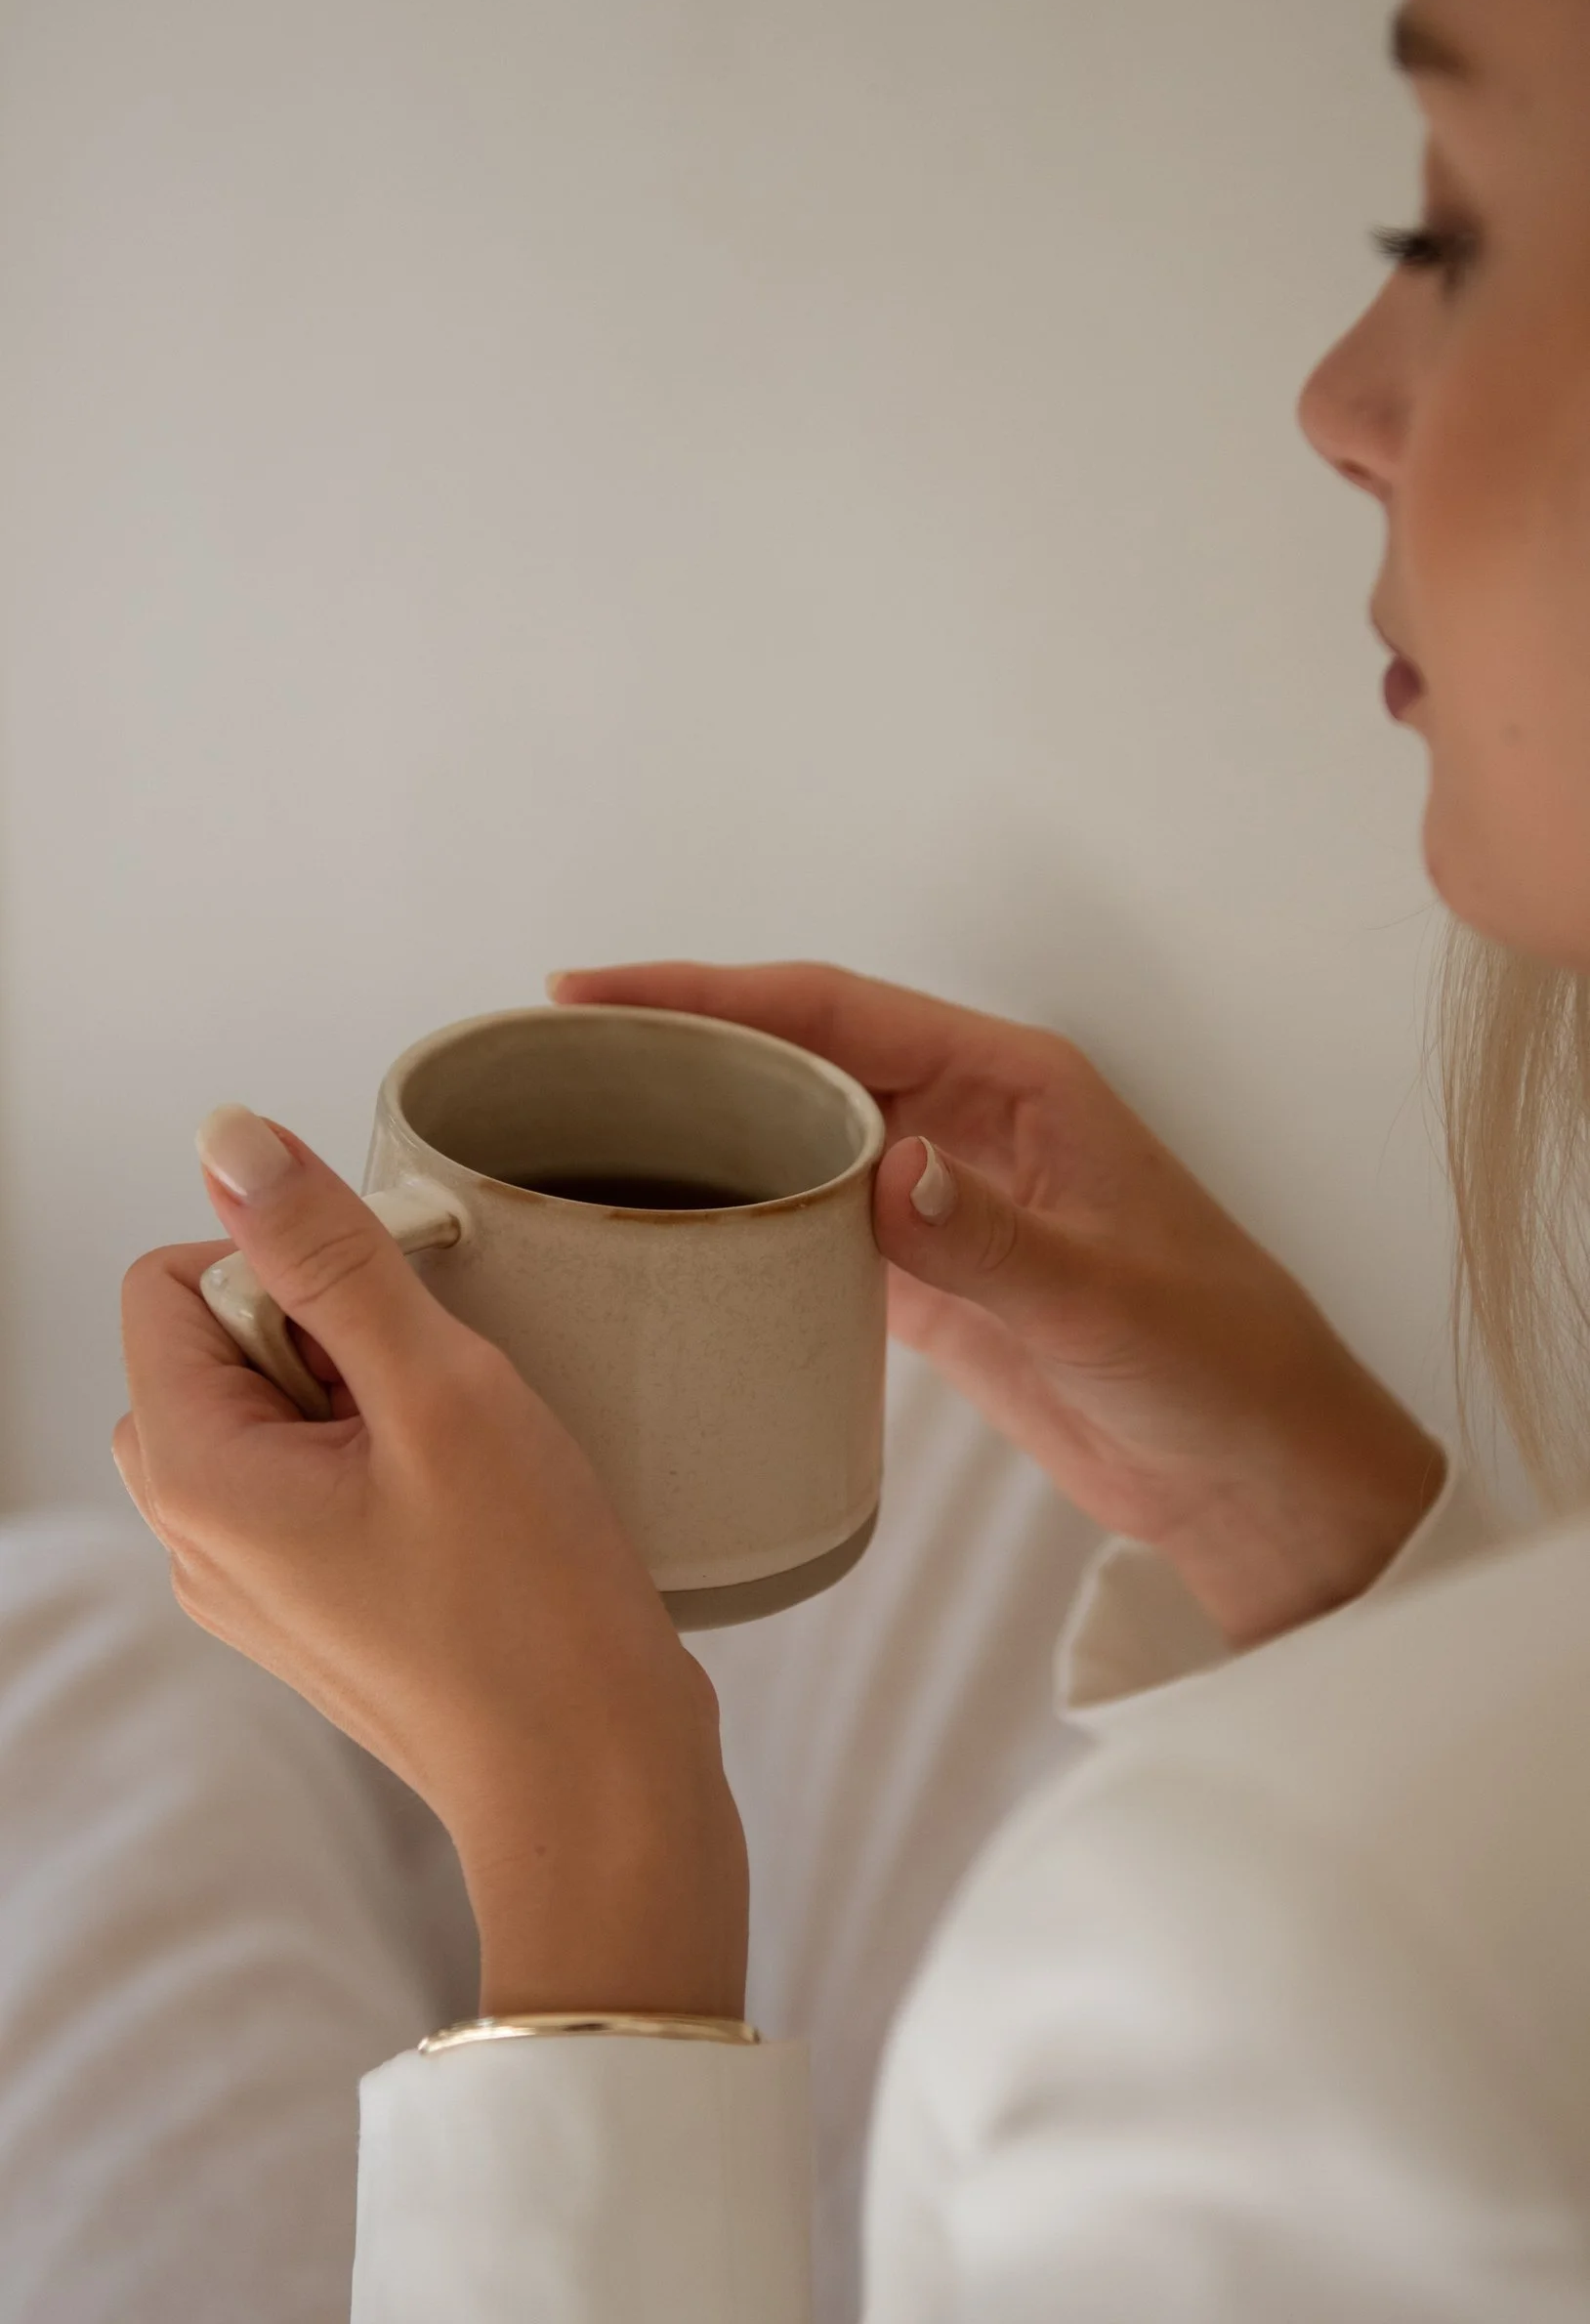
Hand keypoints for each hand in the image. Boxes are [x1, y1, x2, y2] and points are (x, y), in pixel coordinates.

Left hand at [114, 1105, 747, 2021]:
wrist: (595, 1788)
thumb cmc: (531, 1605)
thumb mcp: (439, 1394)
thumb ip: (329, 1255)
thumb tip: (229, 1138)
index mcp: (195, 1476)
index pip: (171, 1280)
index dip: (287, 1261)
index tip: (402, 1309)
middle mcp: (194, 1536)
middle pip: (218, 1343)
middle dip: (328, 1327)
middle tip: (441, 1388)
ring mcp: (251, 1583)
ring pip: (276, 1410)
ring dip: (367, 1392)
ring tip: (466, 1448)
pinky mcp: (315, 1610)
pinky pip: (315, 1481)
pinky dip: (385, 1457)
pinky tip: (472, 1500)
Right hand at [551, 962, 1448, 1647]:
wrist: (1256, 1481)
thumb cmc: (1223, 1369)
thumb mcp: (1109, 1303)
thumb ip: (993, 1239)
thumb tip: (888, 1173)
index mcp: (1017, 1083)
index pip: (836, 1008)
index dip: (711, 992)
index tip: (599, 993)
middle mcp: (968, 1123)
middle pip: (798, 1058)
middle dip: (682, 1049)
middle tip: (556, 1064)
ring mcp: (942, 1202)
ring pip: (797, 1137)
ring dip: (703, 1133)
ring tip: (582, 1138)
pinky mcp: (928, 1282)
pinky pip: (814, 1227)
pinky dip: (745, 1223)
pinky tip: (673, 1237)